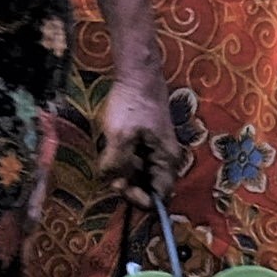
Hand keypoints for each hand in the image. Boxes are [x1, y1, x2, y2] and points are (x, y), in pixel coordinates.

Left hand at [95, 69, 179, 196]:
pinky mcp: (146, 144)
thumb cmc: (132, 104)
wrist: (138, 76)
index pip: (159, 196)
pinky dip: (124, 163)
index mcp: (166, 160)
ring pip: (140, 175)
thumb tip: (113, 184)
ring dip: (124, 175)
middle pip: (149, 187)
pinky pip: (136, 162)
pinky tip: (113, 152)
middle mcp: (165, 159)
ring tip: (110, 163)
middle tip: (111, 177)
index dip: (139, 199)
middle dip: (129, 186)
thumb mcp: (120, 136)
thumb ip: (116, 164)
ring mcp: (155, 151)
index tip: (119, 188)